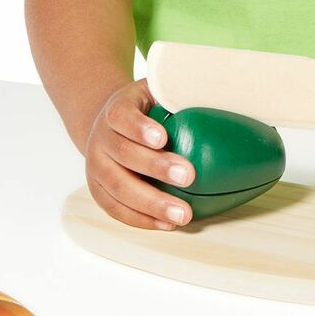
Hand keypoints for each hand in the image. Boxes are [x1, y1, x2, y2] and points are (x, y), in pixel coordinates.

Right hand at [83, 78, 196, 229]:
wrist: (104, 123)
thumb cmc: (142, 108)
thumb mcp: (154, 90)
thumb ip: (176, 91)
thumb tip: (217, 92)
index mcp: (115, 110)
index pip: (123, 117)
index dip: (140, 128)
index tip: (163, 138)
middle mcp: (101, 139)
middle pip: (123, 154)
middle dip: (156, 168)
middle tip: (188, 177)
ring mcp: (96, 167)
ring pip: (118, 188)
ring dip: (151, 203)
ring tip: (182, 214)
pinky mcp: (98, 190)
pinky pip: (116, 209)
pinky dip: (142, 219)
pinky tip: (166, 225)